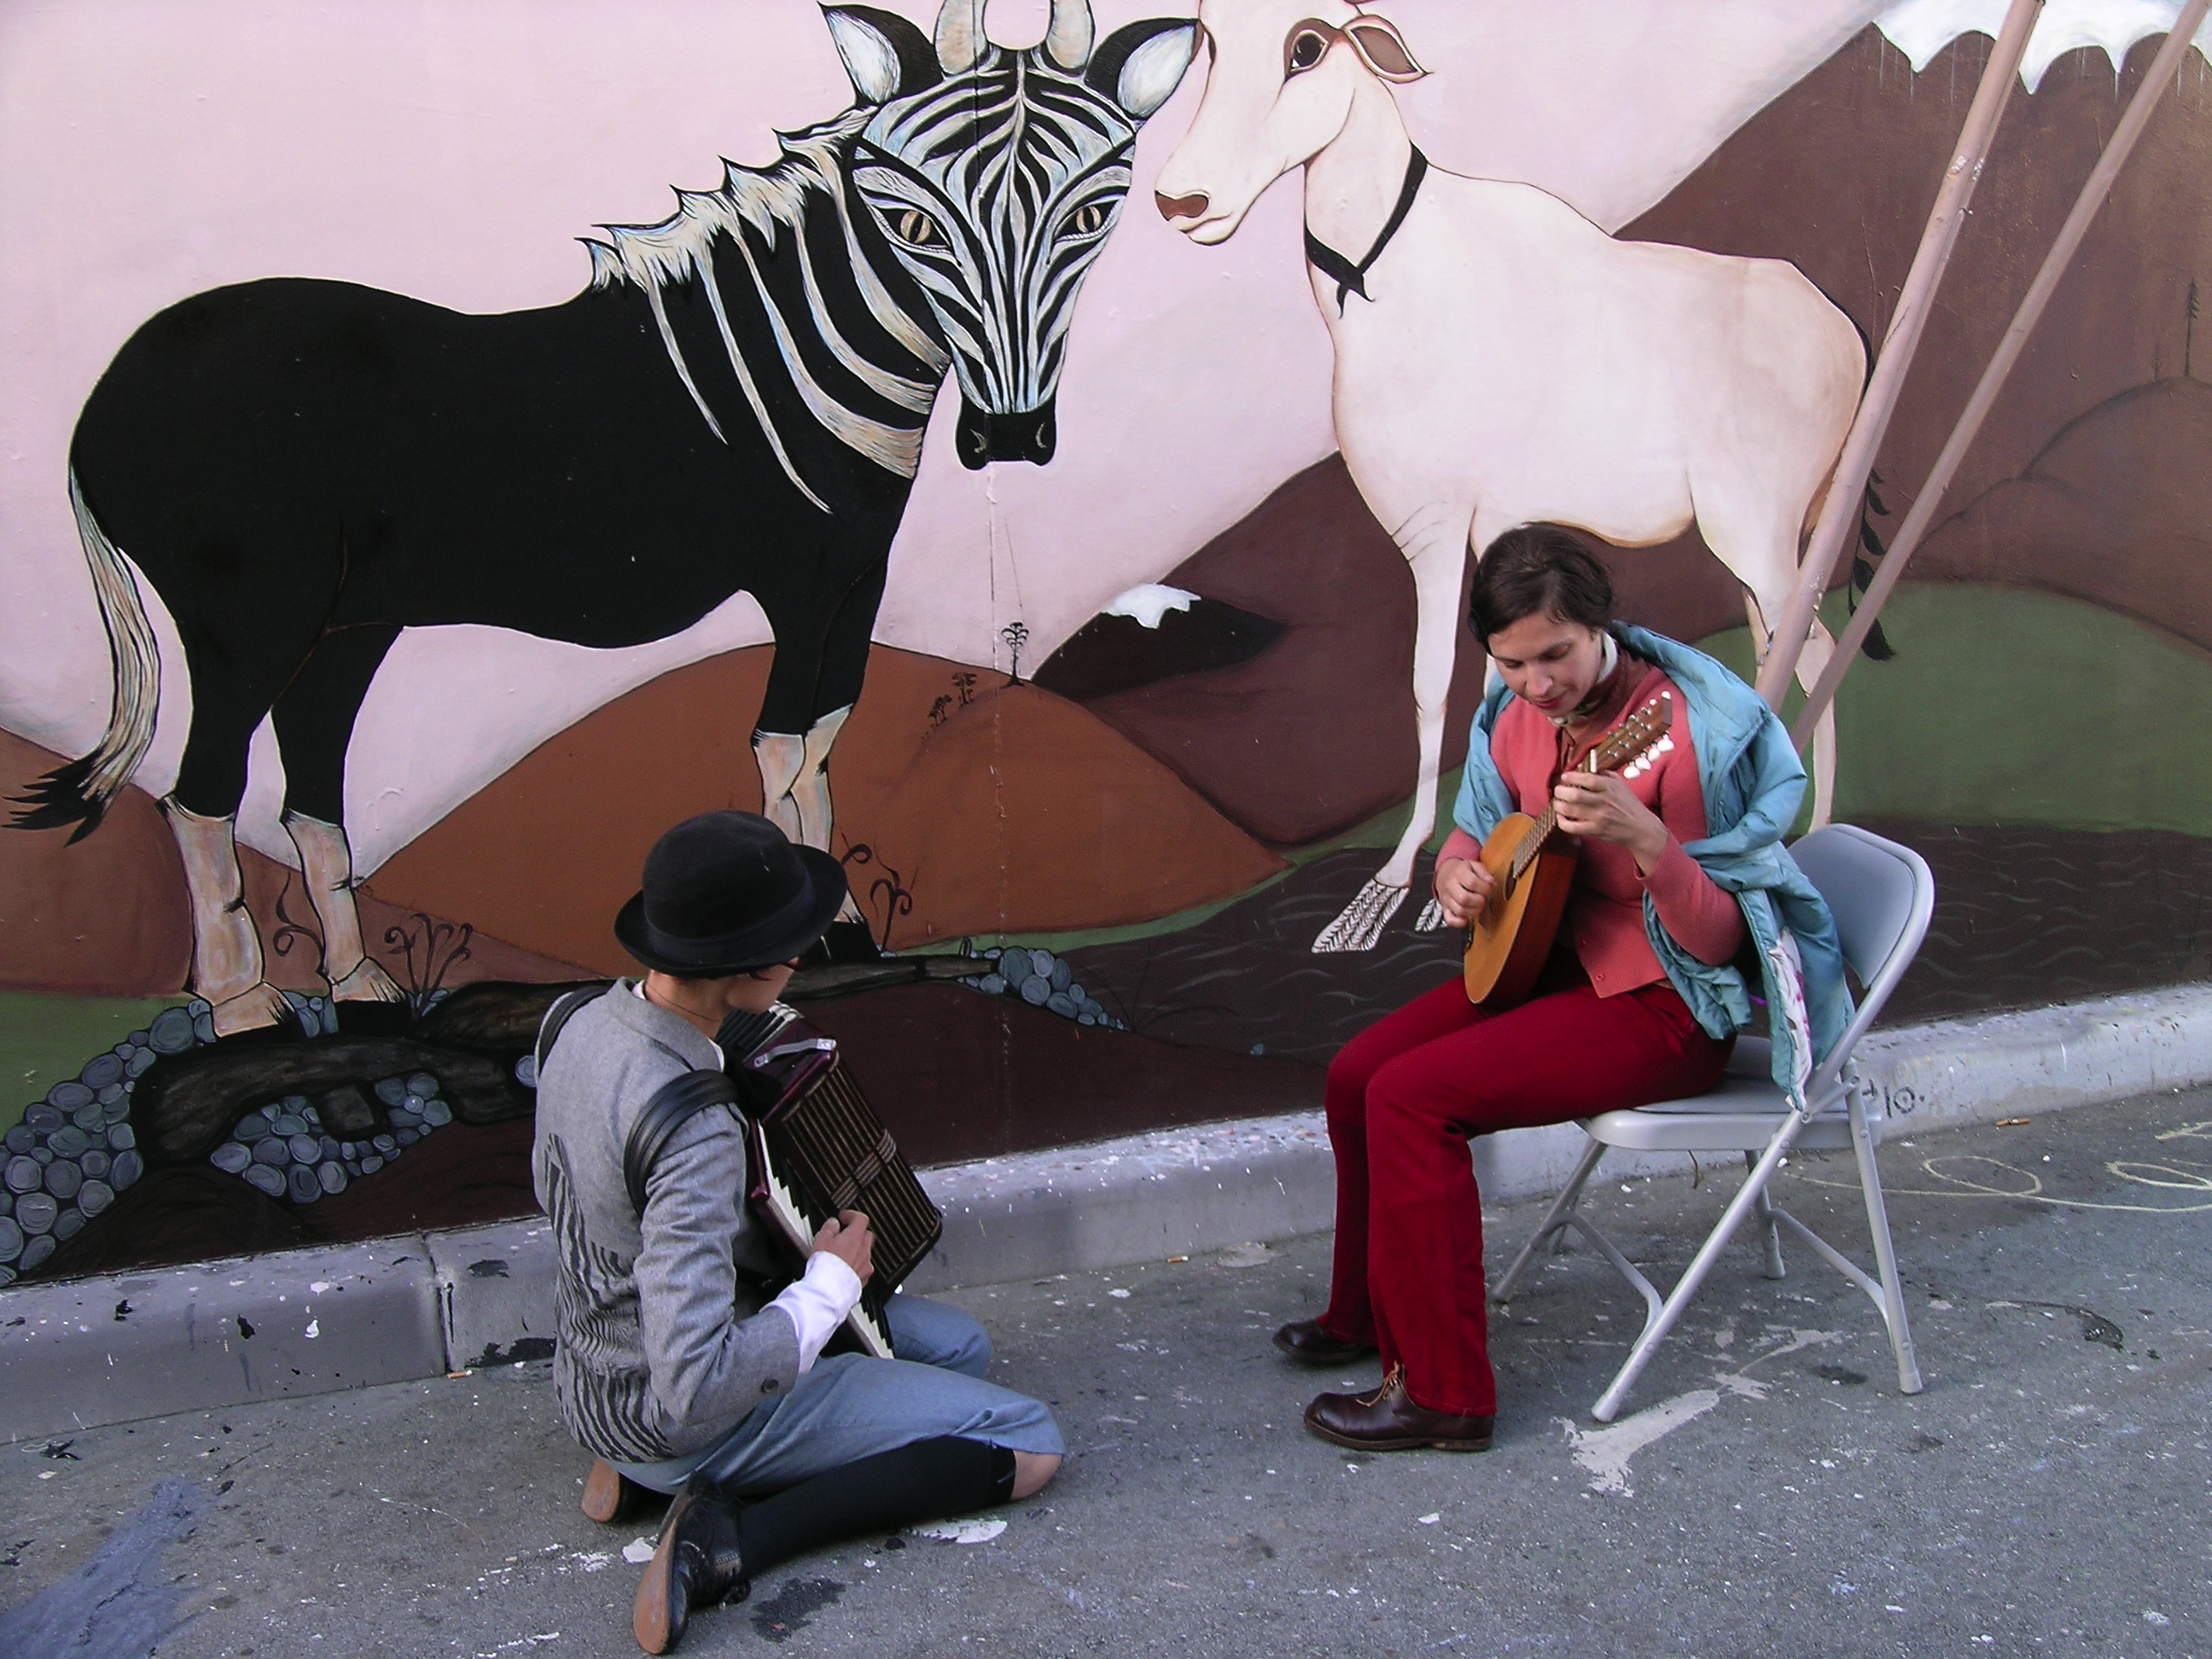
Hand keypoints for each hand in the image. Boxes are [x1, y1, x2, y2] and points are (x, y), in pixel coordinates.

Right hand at [812, 1209, 875, 1284]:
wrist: (829, 1289)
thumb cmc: (825, 1265)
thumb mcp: (822, 1238)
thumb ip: (830, 1228)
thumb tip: (833, 1223)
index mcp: (856, 1237)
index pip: (861, 1219)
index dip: (852, 1215)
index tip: (844, 1217)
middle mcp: (864, 1250)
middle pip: (866, 1235)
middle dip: (856, 1233)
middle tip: (844, 1235)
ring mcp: (865, 1266)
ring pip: (865, 1253)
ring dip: (856, 1251)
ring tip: (841, 1254)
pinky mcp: (863, 1280)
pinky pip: (862, 1269)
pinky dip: (855, 1266)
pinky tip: (844, 1270)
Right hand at [1432, 855, 1494, 927]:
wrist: (1445, 873)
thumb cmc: (1462, 871)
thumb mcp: (1474, 865)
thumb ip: (1484, 873)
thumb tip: (1491, 883)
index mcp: (1458, 873)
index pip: (1472, 882)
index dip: (1484, 888)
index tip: (1489, 889)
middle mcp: (1450, 886)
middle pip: (1464, 898)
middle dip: (1479, 902)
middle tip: (1484, 899)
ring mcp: (1446, 898)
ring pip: (1459, 910)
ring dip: (1473, 912)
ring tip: (1478, 906)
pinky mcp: (1445, 908)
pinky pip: (1449, 919)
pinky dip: (1459, 922)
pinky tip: (1466, 919)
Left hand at [1552, 771, 1668, 869]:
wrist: (1640, 828)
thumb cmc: (1628, 805)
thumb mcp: (1620, 784)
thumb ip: (1603, 774)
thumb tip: (1584, 767)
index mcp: (1609, 787)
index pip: (1588, 778)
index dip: (1572, 776)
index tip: (1565, 777)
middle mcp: (1604, 801)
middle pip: (1575, 794)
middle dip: (1560, 791)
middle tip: (1558, 790)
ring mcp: (1599, 817)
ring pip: (1570, 809)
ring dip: (1558, 805)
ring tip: (1557, 802)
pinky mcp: (1596, 830)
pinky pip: (1572, 827)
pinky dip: (1562, 822)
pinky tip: (1561, 817)